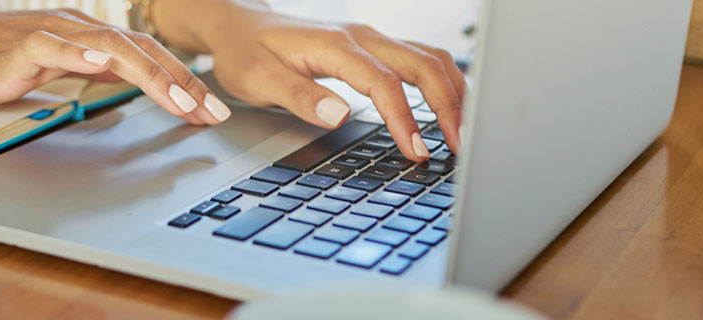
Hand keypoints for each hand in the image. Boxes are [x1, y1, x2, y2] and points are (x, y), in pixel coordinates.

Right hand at [0, 9, 229, 124]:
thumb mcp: (39, 72)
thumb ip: (80, 72)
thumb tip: (119, 83)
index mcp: (78, 35)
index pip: (142, 58)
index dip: (180, 82)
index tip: (208, 110)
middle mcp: (71, 28)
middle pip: (142, 54)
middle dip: (184, 84)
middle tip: (215, 113)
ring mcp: (48, 34)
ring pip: (115, 52)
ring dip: (155, 78)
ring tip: (184, 102)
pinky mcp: (21, 47)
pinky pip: (65, 50)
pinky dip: (94, 59)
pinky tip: (117, 71)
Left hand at [152, 0, 466, 161]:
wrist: (240, 25)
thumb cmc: (246, 52)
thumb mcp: (258, 79)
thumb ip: (299, 96)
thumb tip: (338, 116)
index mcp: (335, 45)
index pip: (384, 83)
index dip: (406, 119)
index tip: (417, 152)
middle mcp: (361, 37)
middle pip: (423, 65)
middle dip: (448, 107)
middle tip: (460, 148)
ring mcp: (371, 40)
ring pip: (429, 59)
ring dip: (453, 94)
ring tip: (463, 134)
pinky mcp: (374, 48)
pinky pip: (420, 61)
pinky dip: (442, 85)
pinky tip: (450, 110)